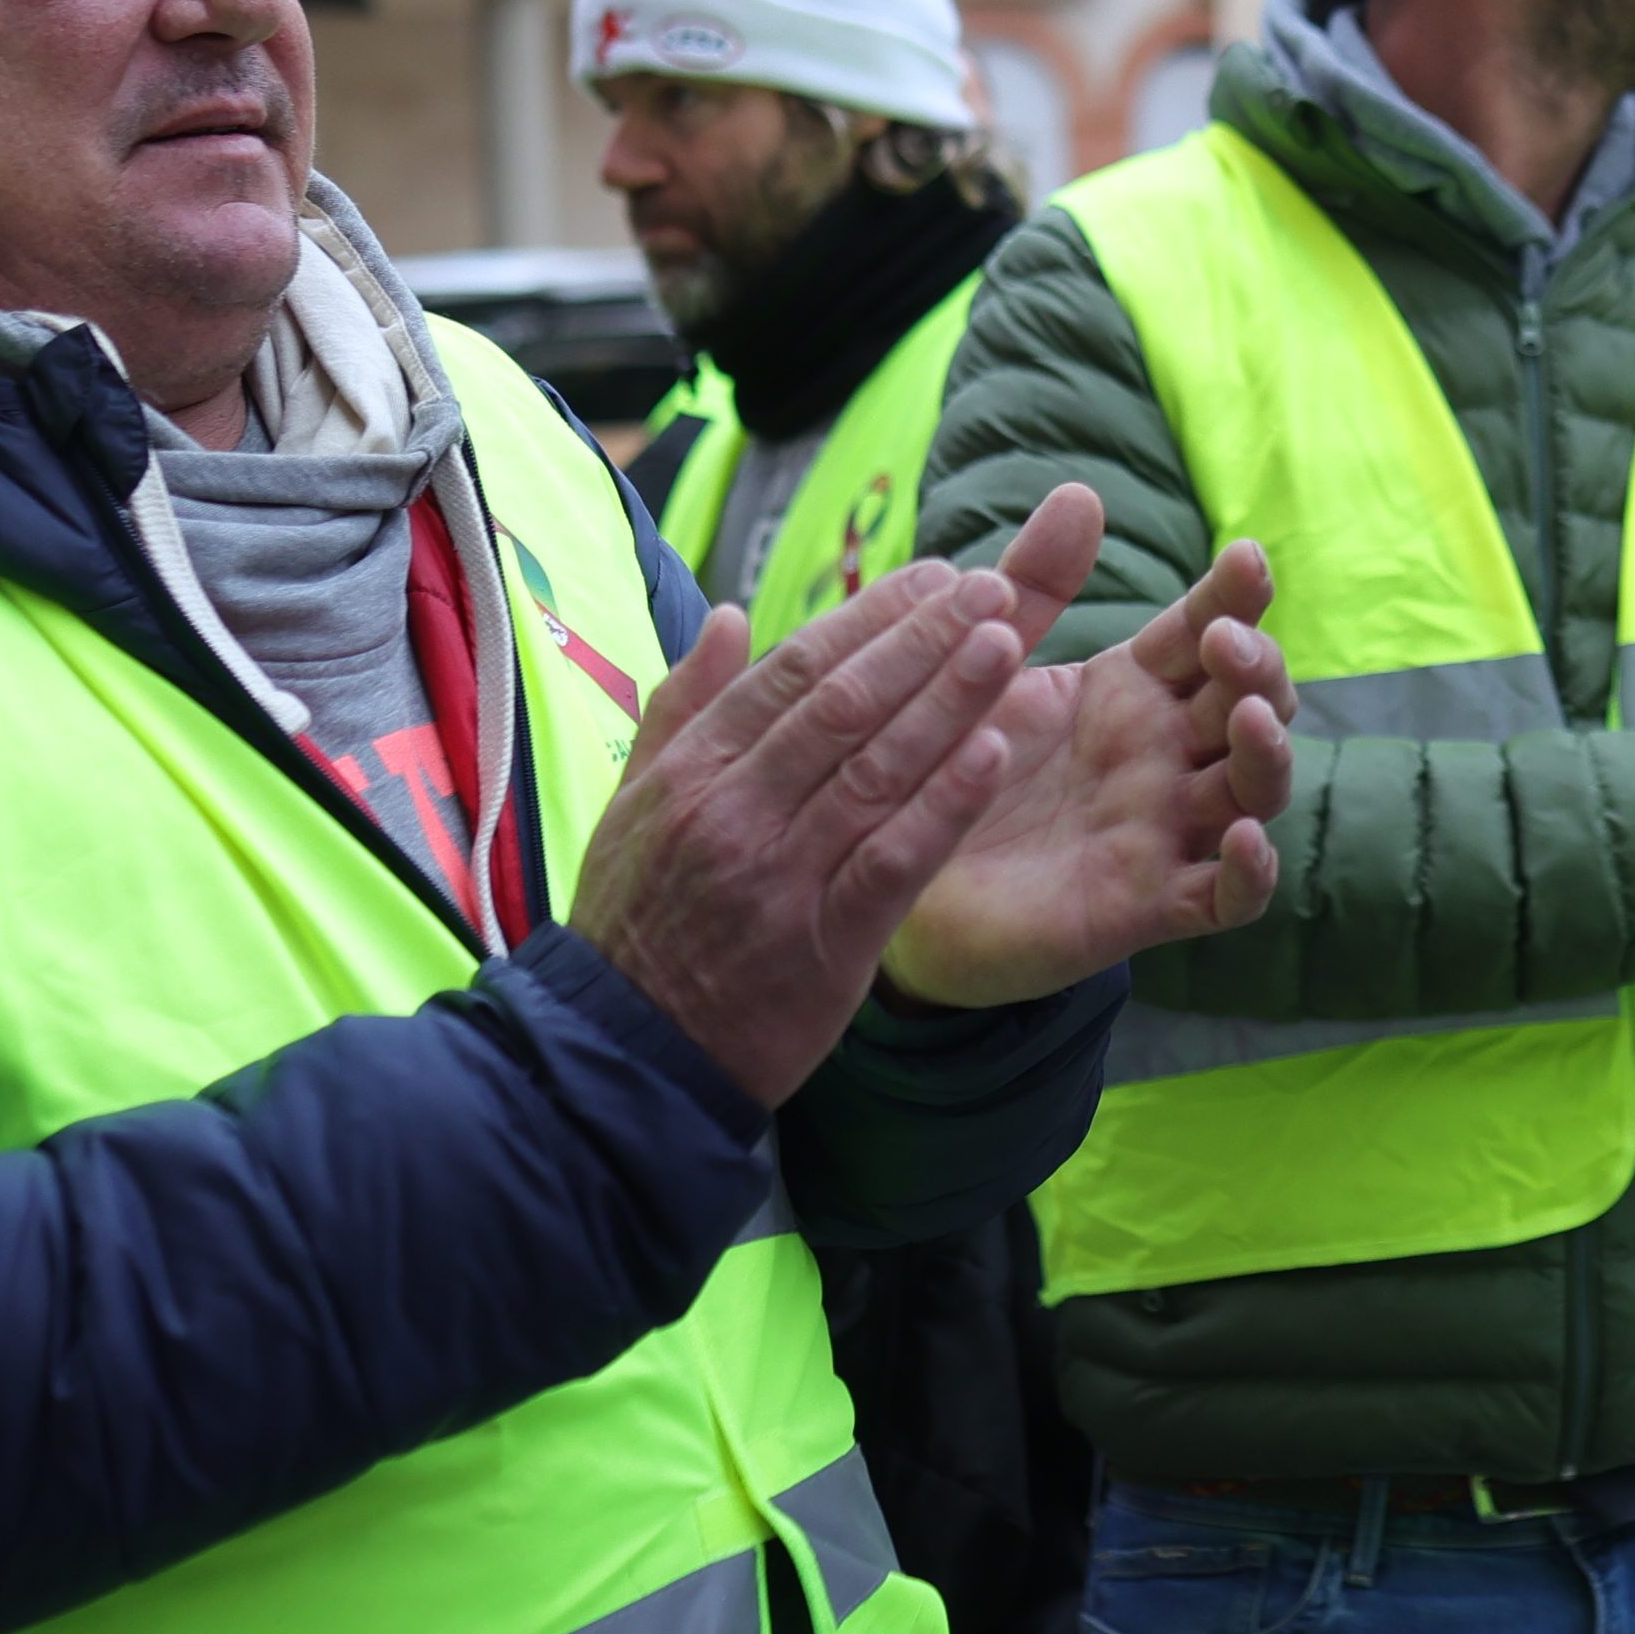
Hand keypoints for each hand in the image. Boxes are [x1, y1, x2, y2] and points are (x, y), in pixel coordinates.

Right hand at [570, 557, 1042, 1100]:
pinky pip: (894, 859)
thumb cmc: (637, 923)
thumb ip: (683, 707)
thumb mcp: (633, 806)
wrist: (626, 1057)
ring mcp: (778, 875)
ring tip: (1008, 644)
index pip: (791, 668)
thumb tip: (729, 615)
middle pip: (843, 703)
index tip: (934, 577)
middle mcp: (733, 810)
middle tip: (990, 590)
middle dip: (924, 639)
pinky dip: (946, 804)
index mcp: (691, 770)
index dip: (871, 616)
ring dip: (948, 699)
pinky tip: (995, 753)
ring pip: (877, 768)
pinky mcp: (824, 943)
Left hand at [885, 484, 1299, 1005]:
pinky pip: (1227, 896)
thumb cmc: (952, 764)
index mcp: (1134, 690)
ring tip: (1247, 719)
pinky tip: (1246, 840)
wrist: (894, 880)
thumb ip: (1032, 586)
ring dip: (1267, 754)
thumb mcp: (988, 669)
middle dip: (1256, 666)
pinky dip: (1251, 873)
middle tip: (1224, 643)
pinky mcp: (1151, 904)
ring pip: (1255, 790)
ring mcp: (1167, 830)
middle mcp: (1166, 756)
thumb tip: (1082, 491)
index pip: (1206, 631)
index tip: (1244, 558)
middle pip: (1249, 703)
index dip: (1234, 597)